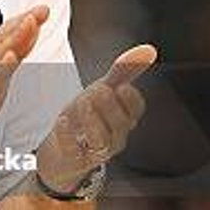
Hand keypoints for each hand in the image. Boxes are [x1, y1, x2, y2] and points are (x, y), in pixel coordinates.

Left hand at [36, 44, 157, 192]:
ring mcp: (96, 151)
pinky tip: (62, 120)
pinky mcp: (75, 160)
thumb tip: (148, 49)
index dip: (130, 98)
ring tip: (81, 102)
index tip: (119, 85)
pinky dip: (68, 134)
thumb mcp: (102, 91)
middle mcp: (115, 137)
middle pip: (121, 123)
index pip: (136, 110)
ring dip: (91, 118)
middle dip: (109, 105)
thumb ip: (123, 71)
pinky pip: (75, 151)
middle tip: (96, 89)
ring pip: (102, 139)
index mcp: (123, 119)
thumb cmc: (86, 118)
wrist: (61, 151)